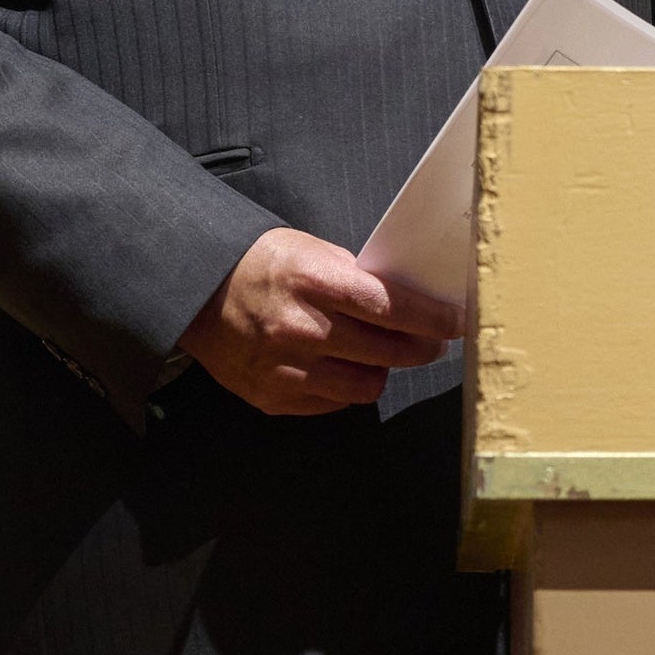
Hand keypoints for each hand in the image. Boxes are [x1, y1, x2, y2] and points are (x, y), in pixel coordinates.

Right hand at [179, 228, 460, 416]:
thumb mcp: (312, 251)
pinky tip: (338, 366)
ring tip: (377, 353)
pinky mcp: (271, 397)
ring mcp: (284, 368)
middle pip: (387, 352)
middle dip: (420, 348)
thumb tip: (413, 302)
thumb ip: (359, 278)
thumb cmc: (262, 265)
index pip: (391, 307)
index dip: (433, 319)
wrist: (195, 292)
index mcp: (312, 282)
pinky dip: (344, 388)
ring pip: (367, 387)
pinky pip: (333, 403)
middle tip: (430, 341)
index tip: (459, 322)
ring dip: (381, 371)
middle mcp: (299, 329)